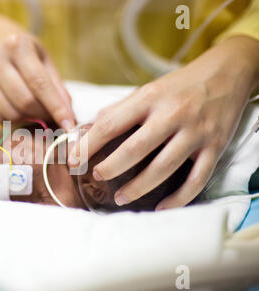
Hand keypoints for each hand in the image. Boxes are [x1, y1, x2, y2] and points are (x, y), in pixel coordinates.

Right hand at [0, 34, 74, 129]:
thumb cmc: (25, 54)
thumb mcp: (44, 61)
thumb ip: (57, 87)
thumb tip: (68, 116)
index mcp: (17, 45)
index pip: (40, 83)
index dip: (56, 107)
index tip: (69, 125)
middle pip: (24, 101)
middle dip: (42, 115)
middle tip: (50, 117)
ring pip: (9, 112)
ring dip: (26, 120)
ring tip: (34, 114)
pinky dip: (9, 122)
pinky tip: (16, 113)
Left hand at [70, 36, 258, 209]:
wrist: (228, 72)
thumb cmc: (180, 85)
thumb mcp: (147, 89)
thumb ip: (118, 110)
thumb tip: (87, 130)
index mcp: (149, 98)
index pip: (110, 124)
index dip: (88, 145)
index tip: (72, 160)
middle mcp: (172, 115)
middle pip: (135, 149)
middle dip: (110, 167)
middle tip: (97, 177)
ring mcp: (195, 132)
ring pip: (164, 167)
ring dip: (139, 187)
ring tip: (121, 198)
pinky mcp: (215, 147)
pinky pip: (197, 179)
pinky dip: (179, 198)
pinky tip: (161, 208)